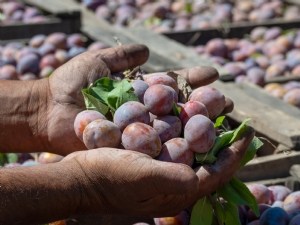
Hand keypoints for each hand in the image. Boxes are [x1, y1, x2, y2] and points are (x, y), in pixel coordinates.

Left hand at [35, 44, 231, 155]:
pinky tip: (198, 146)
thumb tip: (148, 50)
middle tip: (227, 103)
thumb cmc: (69, 84)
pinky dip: (177, 146)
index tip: (213, 74)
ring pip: (173, 129)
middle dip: (202, 105)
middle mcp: (143, 113)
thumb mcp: (97, 62)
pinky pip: (157, 147)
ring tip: (221, 122)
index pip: (172, 85)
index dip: (192, 80)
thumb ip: (121, 56)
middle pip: (178, 108)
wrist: (47, 111)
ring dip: (197, 126)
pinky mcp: (129, 148)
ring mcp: (138, 131)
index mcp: (139, 93)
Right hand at [63, 126, 253, 216]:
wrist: (79, 176)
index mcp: (176, 191)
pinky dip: (181, 125)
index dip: (234, 155)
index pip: (215, 174)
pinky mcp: (149, 157)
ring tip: (214, 109)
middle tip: (234, 118)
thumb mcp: (138, 178)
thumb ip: (169, 178)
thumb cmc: (107, 178)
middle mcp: (173, 181)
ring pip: (191, 147)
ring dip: (203, 128)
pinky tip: (184, 109)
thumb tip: (198, 176)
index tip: (249, 134)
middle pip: (206, 159)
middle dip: (222, 139)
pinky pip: (173, 140)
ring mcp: (161, 168)